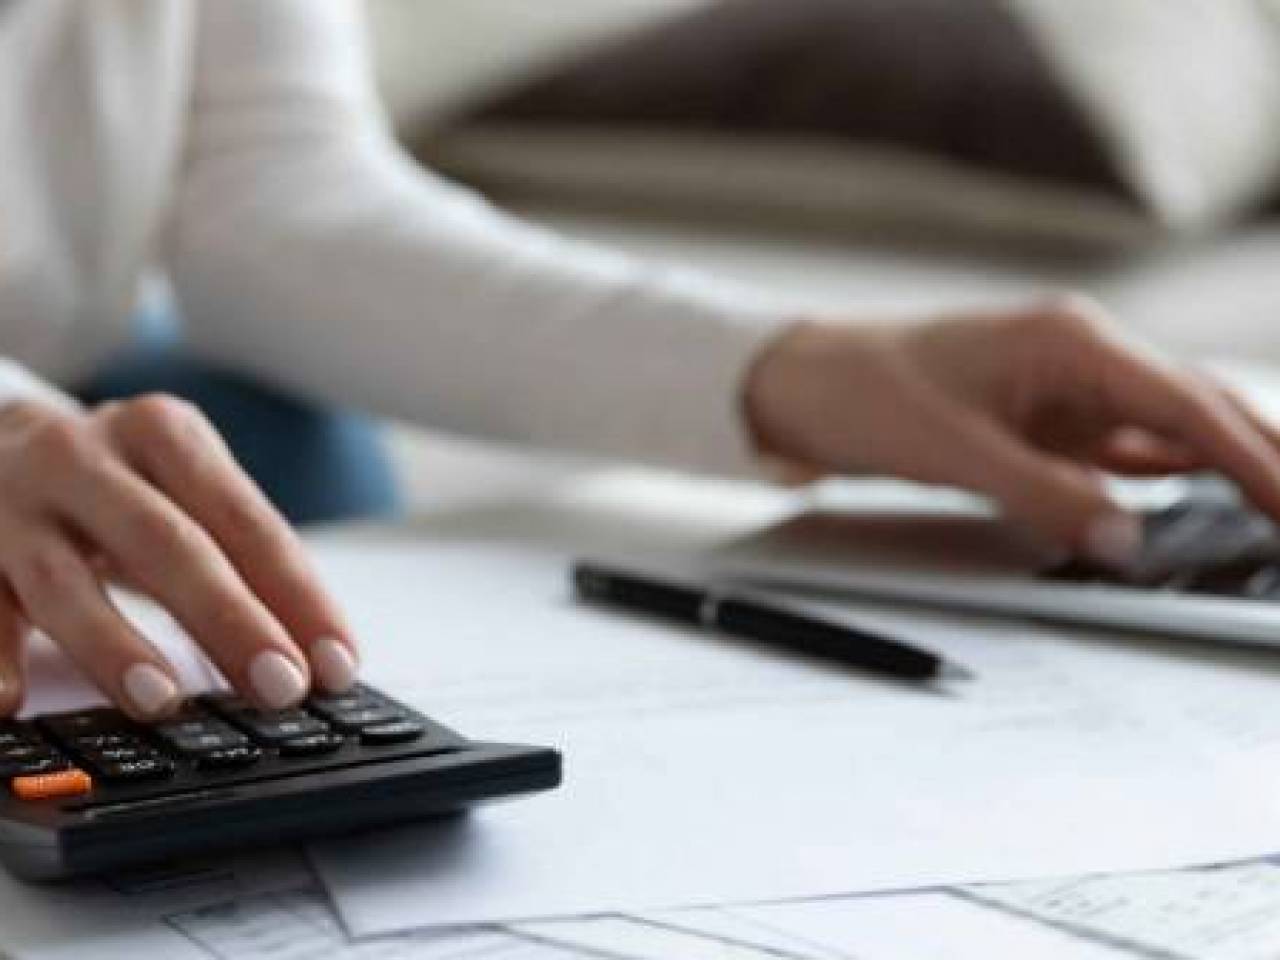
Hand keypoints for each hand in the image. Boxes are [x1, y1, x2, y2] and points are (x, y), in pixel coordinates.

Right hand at [0, 394, 357, 717]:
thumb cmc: (112, 484)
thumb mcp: (178, 494)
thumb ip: (239, 560)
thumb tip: (316, 652)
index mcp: (163, 434)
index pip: (246, 522)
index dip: (297, 596)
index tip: (337, 663)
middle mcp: (85, 456)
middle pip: (167, 543)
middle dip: (229, 619)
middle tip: (281, 686)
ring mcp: (11, 501)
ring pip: (63, 580)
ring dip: (114, 645)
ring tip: (162, 700)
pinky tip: (10, 702)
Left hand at [745, 296, 1279, 562]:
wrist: (801, 380)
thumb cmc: (865, 392)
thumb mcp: (955, 451)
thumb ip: (1047, 496)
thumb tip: (1129, 544)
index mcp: (1072, 342)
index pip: (1189, 406)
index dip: (1258, 461)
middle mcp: (1083, 359)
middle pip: (1198, 410)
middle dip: (1264, 457)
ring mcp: (1066, 391)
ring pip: (1170, 433)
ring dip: (1227, 469)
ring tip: (1272, 516)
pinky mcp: (1044, 421)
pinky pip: (1122, 452)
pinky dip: (1166, 479)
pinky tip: (1200, 506)